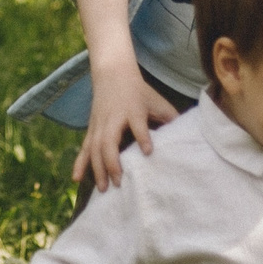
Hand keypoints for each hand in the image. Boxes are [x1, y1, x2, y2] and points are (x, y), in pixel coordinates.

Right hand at [72, 64, 180, 191]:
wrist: (113, 75)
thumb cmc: (139, 91)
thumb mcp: (156, 101)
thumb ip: (169, 118)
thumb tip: (187, 136)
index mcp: (132, 110)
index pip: (137, 124)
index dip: (142, 137)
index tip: (148, 152)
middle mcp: (113, 119)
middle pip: (109, 141)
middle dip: (112, 163)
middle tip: (120, 182)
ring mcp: (99, 125)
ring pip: (94, 148)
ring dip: (98, 169)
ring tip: (104, 189)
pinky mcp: (91, 129)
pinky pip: (84, 148)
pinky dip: (79, 163)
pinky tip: (76, 179)